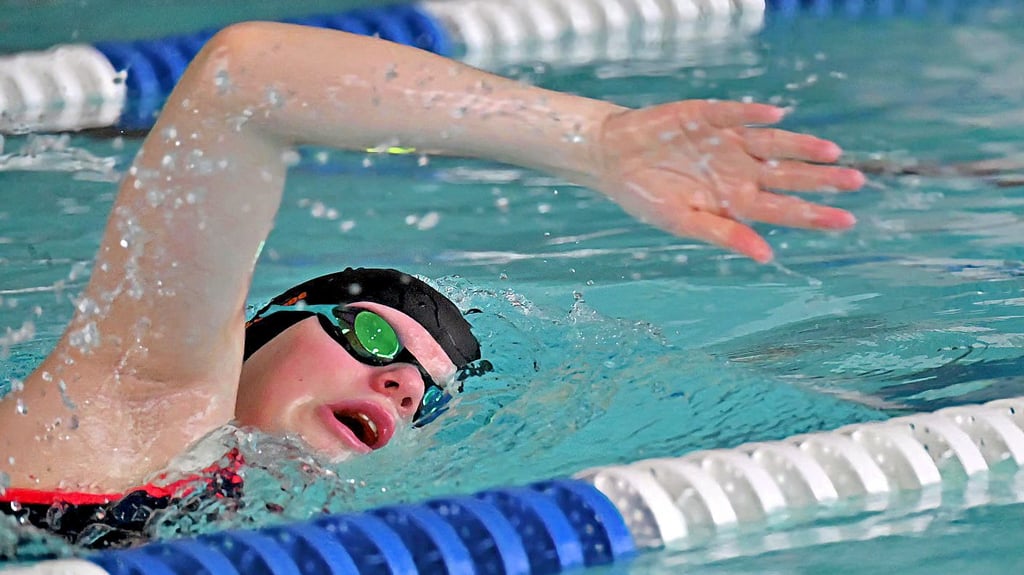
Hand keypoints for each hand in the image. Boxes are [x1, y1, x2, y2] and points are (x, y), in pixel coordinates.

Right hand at [590, 100, 864, 262]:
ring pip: (772, 144)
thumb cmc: (646, 196)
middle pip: (788, 175)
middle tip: (857, 181)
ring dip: (800, 146)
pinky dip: (751, 115)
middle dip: (820, 179)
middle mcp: (739, 170)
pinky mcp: (707, 117)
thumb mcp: (682, 221)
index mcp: (735, 200)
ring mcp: (726, 142)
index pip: (784, 209)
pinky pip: (733, 115)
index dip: (815, 215)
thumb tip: (766, 257)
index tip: (848, 220)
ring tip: (830, 152)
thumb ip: (723, 234)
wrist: (613, 159)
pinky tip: (775, 115)